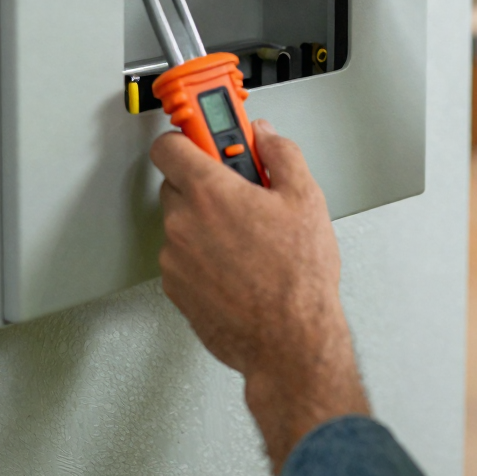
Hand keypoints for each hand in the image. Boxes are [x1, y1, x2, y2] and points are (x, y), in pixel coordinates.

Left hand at [151, 121, 369, 472]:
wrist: (288, 342)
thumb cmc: (298, 279)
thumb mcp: (306, 199)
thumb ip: (281, 153)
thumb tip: (265, 135)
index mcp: (210, 192)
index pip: (170, 143)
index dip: (187, 136)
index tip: (202, 133)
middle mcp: (183, 223)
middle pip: (176, 182)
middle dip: (205, 182)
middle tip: (242, 192)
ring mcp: (175, 259)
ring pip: (181, 223)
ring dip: (205, 223)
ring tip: (247, 239)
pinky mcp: (176, 289)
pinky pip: (182, 257)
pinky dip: (202, 256)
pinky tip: (237, 265)